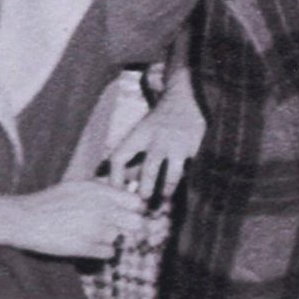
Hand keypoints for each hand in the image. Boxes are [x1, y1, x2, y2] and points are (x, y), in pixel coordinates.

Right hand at [0, 179, 151, 260]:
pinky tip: (86, 245)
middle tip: (117, 228)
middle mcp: (101, 208)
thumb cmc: (49, 201)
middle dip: (129, 227)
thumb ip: (102, 190)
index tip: (127, 214)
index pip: (136, 203)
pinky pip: (109, 253)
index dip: (133, 210)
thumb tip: (126, 193)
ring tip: (89, 234)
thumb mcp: (77, 186)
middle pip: (136, 223)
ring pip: (119, 239)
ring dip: (109, 239)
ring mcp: (95, 229)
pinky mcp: (86, 247)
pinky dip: (101, 252)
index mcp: (100, 191)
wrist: (25, 219)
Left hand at [104, 76, 203, 202]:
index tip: (116, 192)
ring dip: (166, 190)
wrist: (183, 96)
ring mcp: (177, 144)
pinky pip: (188, 169)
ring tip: (163, 199)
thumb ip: (130, 152)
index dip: (115, 178)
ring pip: (171, 175)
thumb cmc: (158, 120)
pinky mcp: (193, 147)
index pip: (120, 157)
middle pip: (148, 170)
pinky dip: (184, 181)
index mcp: (139, 134)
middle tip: (142, 202)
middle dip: (144, 190)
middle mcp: (157, 139)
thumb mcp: (140, 129)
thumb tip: (104, 176)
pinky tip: (183, 187)